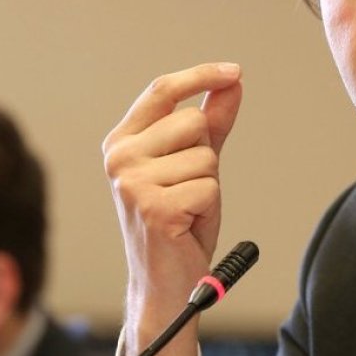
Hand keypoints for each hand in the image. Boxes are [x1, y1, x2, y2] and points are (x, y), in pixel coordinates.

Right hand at [101, 62, 241, 355]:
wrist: (165, 283)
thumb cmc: (178, 223)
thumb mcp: (194, 165)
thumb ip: (212, 123)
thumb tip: (233, 83)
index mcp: (122, 141)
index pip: (162, 91)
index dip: (201, 76)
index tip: (235, 72)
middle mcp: (120, 157)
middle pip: (194, 123)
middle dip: (207, 156)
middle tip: (190, 191)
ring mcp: (132, 182)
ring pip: (206, 157)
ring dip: (208, 187)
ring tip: (187, 211)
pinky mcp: (153, 207)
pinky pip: (209, 187)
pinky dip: (209, 209)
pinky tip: (188, 226)